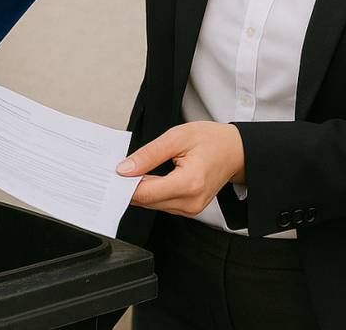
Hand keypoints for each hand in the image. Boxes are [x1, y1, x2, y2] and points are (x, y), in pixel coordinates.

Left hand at [116, 121, 244, 217]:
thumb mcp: (177, 137)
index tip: (110, 174)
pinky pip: (162, 204)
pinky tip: (147, 178)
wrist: (235, 151)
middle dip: (129, 186)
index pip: (145, 193)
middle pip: (146, 201)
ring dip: (140, 189)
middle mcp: (191, 202)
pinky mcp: (189, 209)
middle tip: (117, 169)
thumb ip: (149, 155)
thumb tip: (124, 169)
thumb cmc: (212, 140)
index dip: (124, 185)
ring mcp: (191, 209)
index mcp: (189, 183)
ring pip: (152, 204)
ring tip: (133, 171)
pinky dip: (152, 192)